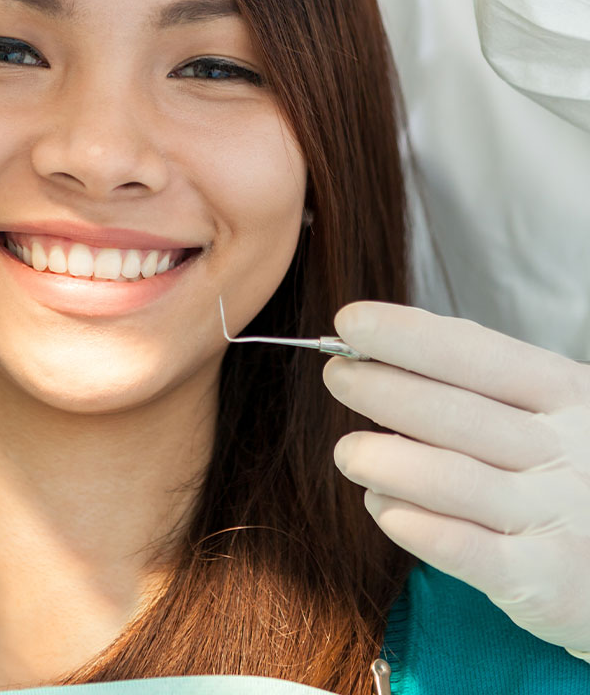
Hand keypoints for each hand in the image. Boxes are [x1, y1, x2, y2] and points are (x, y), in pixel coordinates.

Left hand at [323, 302, 589, 657]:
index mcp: (567, 394)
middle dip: (381, 388)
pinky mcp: (544, 581)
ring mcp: (557, 517)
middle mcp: (566, 451)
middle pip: (452, 412)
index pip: (475, 353)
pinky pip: (463, 550)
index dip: (406, 335)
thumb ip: (476, 385)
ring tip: (347, 452)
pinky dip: (413, 524)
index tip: (349, 323)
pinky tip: (380, 505)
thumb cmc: (571, 472)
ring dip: (383, 459)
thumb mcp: (550, 413)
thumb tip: (375, 355)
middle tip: (336, 377)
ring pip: (449, 479)